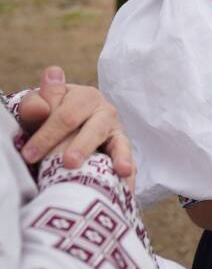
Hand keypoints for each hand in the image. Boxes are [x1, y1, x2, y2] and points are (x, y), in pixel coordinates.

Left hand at [18, 67, 134, 191]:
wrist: (69, 127)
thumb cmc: (50, 117)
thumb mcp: (40, 109)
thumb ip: (34, 106)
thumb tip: (40, 108)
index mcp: (85, 96)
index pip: (66, 115)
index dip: (48, 135)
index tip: (29, 155)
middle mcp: (104, 109)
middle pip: (91, 129)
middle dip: (77, 147)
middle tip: (66, 163)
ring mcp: (116, 128)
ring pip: (111, 140)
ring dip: (100, 154)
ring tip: (82, 166)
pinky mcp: (122, 146)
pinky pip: (125, 154)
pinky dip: (125, 162)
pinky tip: (125, 173)